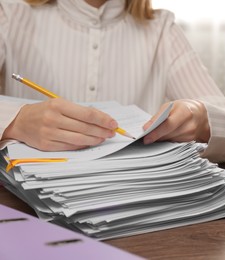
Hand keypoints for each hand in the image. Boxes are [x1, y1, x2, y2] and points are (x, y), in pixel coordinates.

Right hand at [2, 98, 117, 150]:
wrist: (20, 121)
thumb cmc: (44, 111)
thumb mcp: (60, 104)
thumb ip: (79, 111)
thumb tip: (101, 119)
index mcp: (58, 105)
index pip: (88, 114)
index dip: (103, 120)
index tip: (113, 123)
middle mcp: (53, 119)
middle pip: (86, 128)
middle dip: (102, 131)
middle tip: (112, 132)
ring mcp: (49, 133)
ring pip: (80, 139)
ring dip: (95, 139)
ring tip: (103, 138)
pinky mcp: (47, 145)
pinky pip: (71, 146)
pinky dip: (83, 145)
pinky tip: (90, 142)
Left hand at [142, 99, 209, 143]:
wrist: (200, 115)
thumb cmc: (182, 108)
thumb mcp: (171, 106)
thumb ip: (158, 116)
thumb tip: (146, 128)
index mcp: (185, 112)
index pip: (169, 125)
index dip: (156, 132)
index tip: (145, 137)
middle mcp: (190, 126)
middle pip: (168, 135)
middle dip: (155, 137)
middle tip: (144, 139)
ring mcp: (191, 136)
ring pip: (170, 141)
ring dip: (160, 140)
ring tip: (151, 138)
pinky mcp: (190, 143)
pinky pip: (174, 144)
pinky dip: (167, 142)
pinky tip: (162, 139)